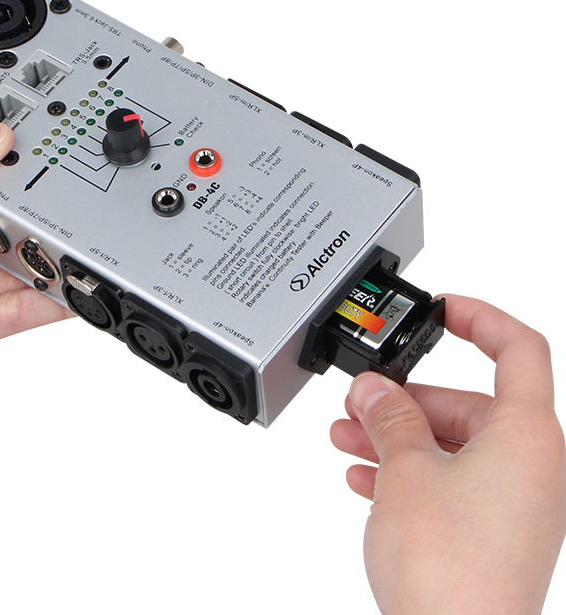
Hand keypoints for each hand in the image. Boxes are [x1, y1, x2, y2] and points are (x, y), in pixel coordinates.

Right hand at [331, 295, 565, 614]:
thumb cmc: (449, 570)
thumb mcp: (405, 469)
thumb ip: (388, 416)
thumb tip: (374, 390)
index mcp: (526, 437)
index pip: (519, 349)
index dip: (480, 318)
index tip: (442, 309)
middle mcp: (531, 467)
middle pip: (468, 402)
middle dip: (407, 397)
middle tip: (360, 399)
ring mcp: (513, 503)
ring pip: (452, 444)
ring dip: (397, 435)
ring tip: (347, 437)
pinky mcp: (491, 532)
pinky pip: (449, 481)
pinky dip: (408, 470)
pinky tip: (365, 477)